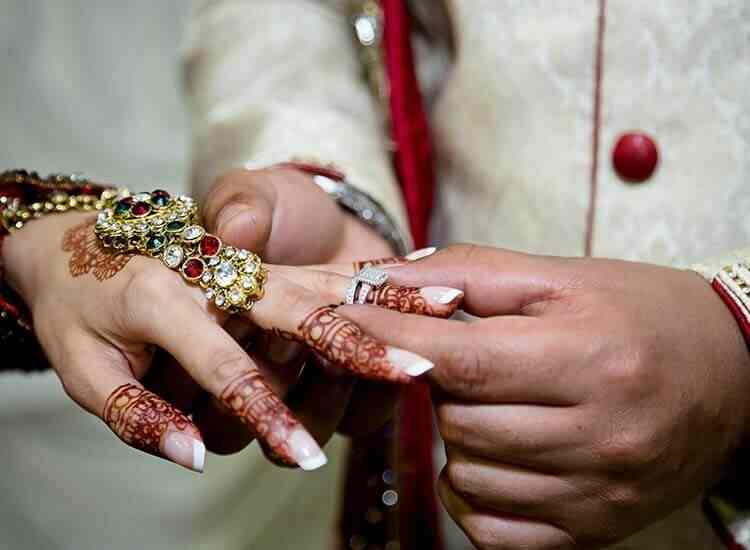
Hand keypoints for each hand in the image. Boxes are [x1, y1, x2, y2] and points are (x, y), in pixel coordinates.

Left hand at [2, 211, 437, 471]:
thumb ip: (136, 412)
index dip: (265, 414)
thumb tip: (194, 459)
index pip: (229, 364)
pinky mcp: (274, 260)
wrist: (79, 238)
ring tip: (435, 315)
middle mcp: (226, 271)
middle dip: (362, 344)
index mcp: (167, 295)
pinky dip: (382, 281)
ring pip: (334, 285)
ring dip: (384, 310)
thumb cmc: (79, 301)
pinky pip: (334, 272)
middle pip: (308, 308)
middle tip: (417, 371)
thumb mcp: (80, 364)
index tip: (299, 459)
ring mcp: (256, 262)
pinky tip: (428, 285)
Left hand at [340, 245, 749, 548]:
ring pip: (468, 476)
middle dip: (441, 387)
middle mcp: (599, 436)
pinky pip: (493, 528)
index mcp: (590, 360)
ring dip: (459, 437)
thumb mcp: (563, 277)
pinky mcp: (594, 530)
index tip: (344, 322)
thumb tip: (386, 279)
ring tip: (497, 402)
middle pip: (459, 422)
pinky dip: (475, 491)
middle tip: (470, 360)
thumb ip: (471, 273)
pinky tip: (500, 454)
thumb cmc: (644, 314)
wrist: (734, 376)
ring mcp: (597, 494)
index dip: (392, 339)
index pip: (462, 360)